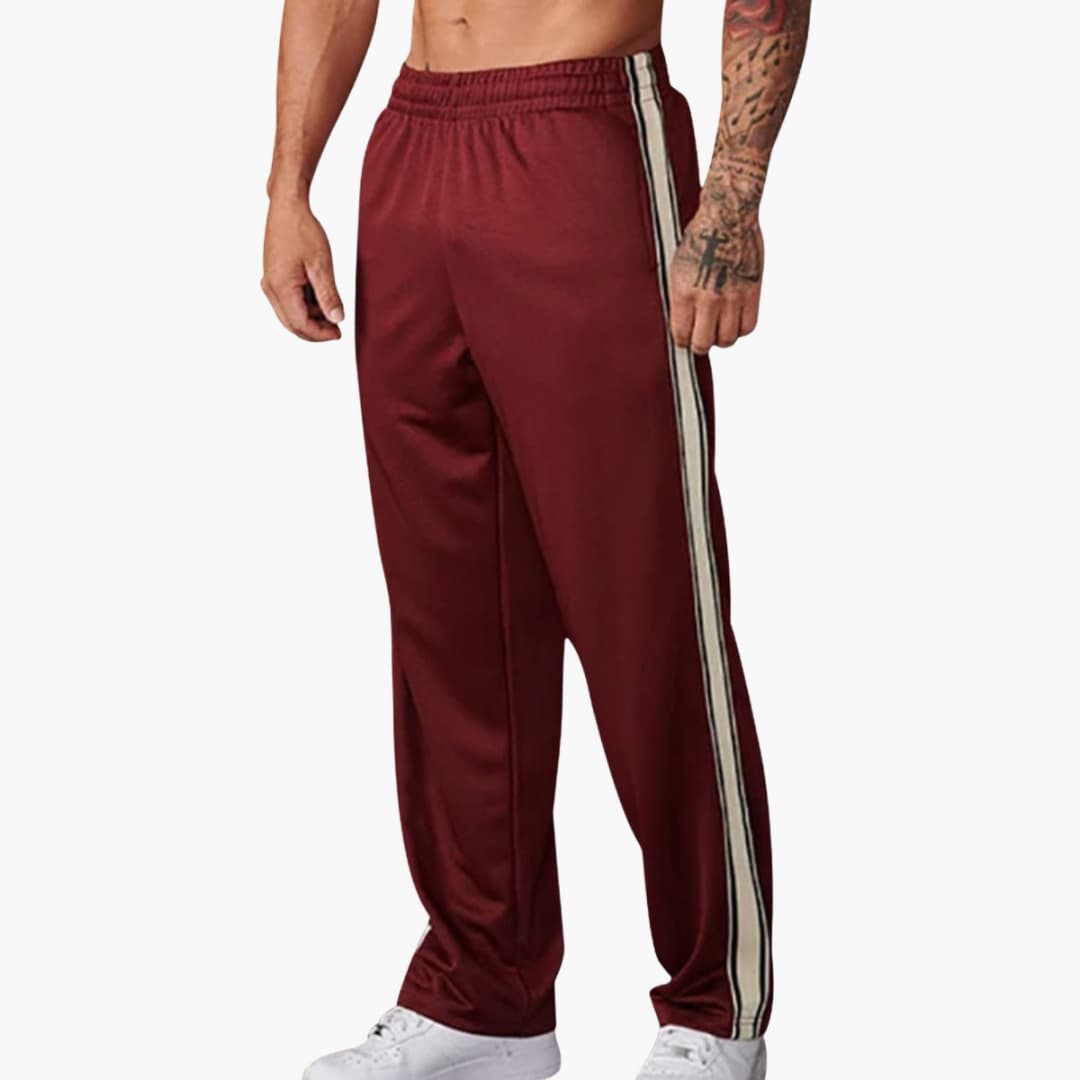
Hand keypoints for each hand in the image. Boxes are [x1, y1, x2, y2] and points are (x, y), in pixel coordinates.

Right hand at [262, 197, 344, 341]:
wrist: (287, 207)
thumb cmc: (302, 230)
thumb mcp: (321, 265)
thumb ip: (329, 295)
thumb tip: (337, 319)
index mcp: (281, 287)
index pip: (301, 324)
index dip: (321, 334)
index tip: (339, 333)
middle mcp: (271, 288)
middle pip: (293, 324)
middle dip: (316, 330)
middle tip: (337, 329)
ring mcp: (270, 283)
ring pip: (290, 314)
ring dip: (311, 317)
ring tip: (332, 308)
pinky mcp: (274, 277)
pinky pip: (288, 301)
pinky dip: (305, 305)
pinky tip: (320, 298)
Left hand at [669, 202, 763, 353]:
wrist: (728, 215)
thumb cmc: (700, 237)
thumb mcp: (677, 268)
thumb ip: (679, 299)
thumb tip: (682, 324)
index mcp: (684, 292)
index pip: (682, 335)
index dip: (682, 341)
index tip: (685, 339)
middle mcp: (708, 298)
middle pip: (704, 344)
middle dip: (700, 345)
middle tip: (700, 339)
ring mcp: (732, 296)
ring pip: (728, 339)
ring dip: (721, 338)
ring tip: (718, 328)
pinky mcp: (752, 291)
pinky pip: (749, 326)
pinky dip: (741, 329)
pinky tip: (734, 320)